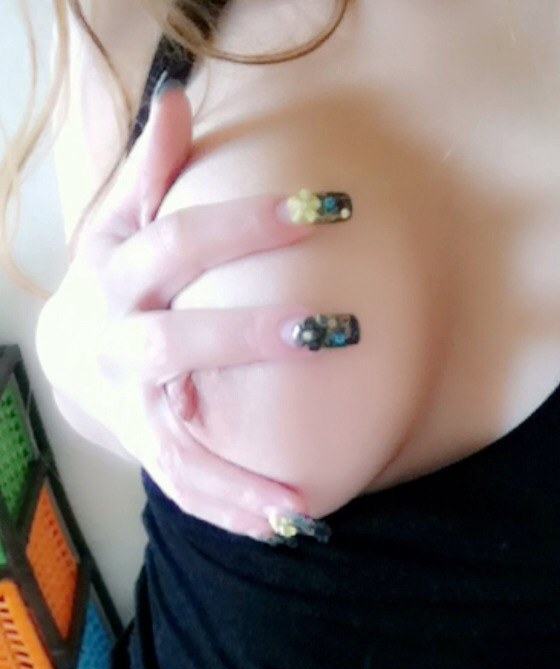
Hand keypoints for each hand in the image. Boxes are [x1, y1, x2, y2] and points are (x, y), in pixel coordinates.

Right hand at [37, 81, 320, 540]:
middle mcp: (120, 347)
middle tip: (333, 331)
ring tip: (304, 502)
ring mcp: (132, 408)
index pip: (180, 244)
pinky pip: (184, 488)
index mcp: (118, 277)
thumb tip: (178, 99)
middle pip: (175, 343)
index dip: (248, 224)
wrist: (73, 355)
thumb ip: (150, 170)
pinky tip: (287, 526)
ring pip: (176, 443)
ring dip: (239, 475)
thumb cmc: (116, 278)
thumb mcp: (122, 221)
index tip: (326, 210)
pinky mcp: (147, 448)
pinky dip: (231, 512)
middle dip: (250, 337)